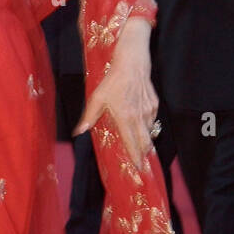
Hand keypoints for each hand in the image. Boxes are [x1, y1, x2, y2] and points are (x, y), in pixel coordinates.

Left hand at [74, 17, 157, 168]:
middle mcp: (139, 117)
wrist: (132, 64)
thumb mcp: (97, 98)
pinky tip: (142, 126)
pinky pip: (152, 120)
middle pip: (145, 142)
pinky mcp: (154, 104)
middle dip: (144, 154)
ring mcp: (149, 111)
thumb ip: (89, 116)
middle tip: (142, 162)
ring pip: (150, 132)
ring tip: (142, 147)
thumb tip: (79, 132)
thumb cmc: (113, 81)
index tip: (139, 169)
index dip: (135, 158)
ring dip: (146, 140)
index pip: (132, 144)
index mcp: (125, 119)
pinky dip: (148, 126)